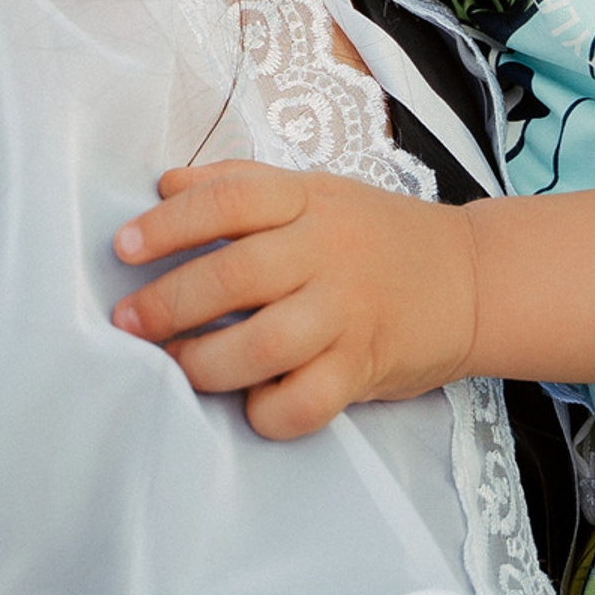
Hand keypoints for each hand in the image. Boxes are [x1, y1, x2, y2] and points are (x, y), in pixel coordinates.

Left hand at [111, 161, 479, 439]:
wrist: (471, 277)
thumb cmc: (375, 235)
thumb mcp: (316, 190)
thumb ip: (241, 184)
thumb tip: (166, 185)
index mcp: (309, 201)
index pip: (230, 199)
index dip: (169, 223)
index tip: (123, 247)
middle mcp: (327, 253)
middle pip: (236, 275)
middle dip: (168, 303)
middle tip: (127, 322)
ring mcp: (348, 314)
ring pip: (264, 345)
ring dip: (204, 363)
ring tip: (176, 364)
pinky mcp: (363, 369)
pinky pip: (306, 403)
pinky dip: (265, 411)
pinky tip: (248, 401)